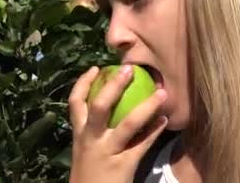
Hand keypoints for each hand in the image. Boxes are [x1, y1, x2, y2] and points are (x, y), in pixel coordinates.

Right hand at [68, 65, 167, 182]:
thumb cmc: (90, 174)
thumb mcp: (85, 151)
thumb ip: (94, 133)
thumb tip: (110, 109)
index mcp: (79, 135)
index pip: (75, 103)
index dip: (84, 83)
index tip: (96, 68)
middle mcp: (90, 140)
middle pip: (99, 106)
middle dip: (113, 85)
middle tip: (129, 69)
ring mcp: (107, 153)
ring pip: (127, 124)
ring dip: (146, 106)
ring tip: (161, 93)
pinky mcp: (123, 166)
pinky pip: (142, 145)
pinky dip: (154, 132)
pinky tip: (164, 121)